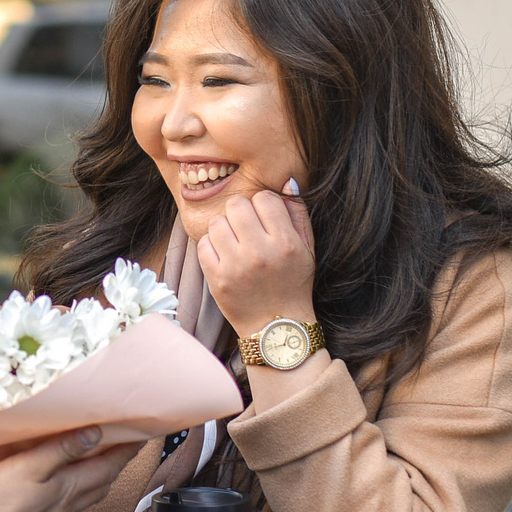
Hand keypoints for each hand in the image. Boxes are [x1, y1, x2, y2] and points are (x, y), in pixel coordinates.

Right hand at [0, 427, 145, 511]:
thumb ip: (62, 450)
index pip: (108, 465)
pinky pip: (73, 502)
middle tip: (129, 443)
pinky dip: (83, 488)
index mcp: (68, 487)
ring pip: (90, 494)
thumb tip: (95, 434)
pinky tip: (72, 485)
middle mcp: (67, 503)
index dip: (127, 449)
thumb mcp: (28, 466)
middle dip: (120, 461)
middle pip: (104, 480)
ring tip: (106, 460)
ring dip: (104, 476)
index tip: (143, 434)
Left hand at [197, 179, 316, 336]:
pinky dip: (211, 246)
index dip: (263, 205)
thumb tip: (286, 182)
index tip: (264, 219)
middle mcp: (260, 253)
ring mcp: (236, 267)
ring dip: (224, 228)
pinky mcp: (217, 280)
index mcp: (285, 243)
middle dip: (240, 213)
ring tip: (234, 242)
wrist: (276, 328)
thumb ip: (298, 214)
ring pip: (216, 221)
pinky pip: (203, 244)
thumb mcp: (307, 250)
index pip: (265, 198)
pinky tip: (224, 255)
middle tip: (245, 228)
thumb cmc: (293, 284)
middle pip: (236, 204)